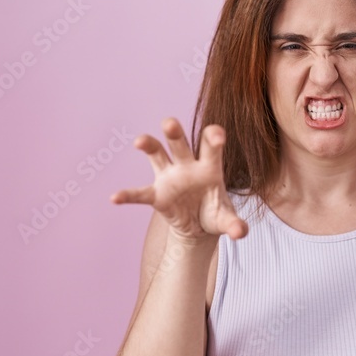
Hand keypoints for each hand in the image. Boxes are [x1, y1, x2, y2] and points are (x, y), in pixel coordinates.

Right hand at [110, 118, 247, 241]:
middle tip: (169, 123)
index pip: (211, 147)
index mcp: (209, 167)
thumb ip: (234, 224)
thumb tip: (240, 232)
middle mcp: (187, 166)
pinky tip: (115, 198)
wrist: (199, 226)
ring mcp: (170, 177)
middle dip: (174, 132)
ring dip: (149, 146)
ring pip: (157, 155)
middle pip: (180, 144)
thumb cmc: (215, 214)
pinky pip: (140, 194)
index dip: (213, 138)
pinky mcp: (157, 194)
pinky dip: (128, 196)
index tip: (216, 135)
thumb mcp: (226, 220)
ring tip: (140, 141)